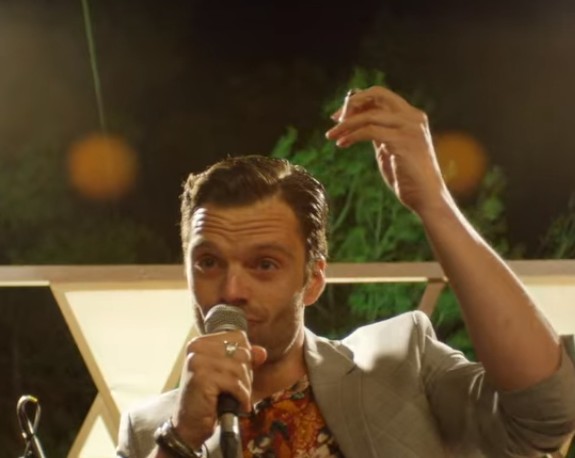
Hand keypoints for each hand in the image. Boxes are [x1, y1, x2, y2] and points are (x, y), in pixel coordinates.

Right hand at [172, 331, 266, 447]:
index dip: (246, 356)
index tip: (239, 374)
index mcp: (202, 342)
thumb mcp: (229, 374)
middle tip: (239, 389)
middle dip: (246, 374)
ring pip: (239, 368)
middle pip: (241, 352)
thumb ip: (245, 360)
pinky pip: (234, 383)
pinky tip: (238, 405)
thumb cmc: (210, 397)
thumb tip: (262, 352)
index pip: (238, 337)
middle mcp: (197, 347)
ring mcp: (198, 361)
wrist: (190, 424)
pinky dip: (241, 397)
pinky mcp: (201, 377)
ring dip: (244, 387)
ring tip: (238, 398)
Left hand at [326, 86, 448, 214]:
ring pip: (369, 115)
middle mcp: (412, 117)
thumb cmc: (406, 175)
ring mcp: (409, 128)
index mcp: (411, 115)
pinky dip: (352, 136)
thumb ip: (378, 130)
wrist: (425, 196)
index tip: (339, 116)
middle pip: (377, 94)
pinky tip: (342, 144)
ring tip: (331, 136)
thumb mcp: (389, 146)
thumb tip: (357, 119)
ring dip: (346, 124)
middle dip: (352, 104)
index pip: (380, 95)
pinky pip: (370, 131)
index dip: (358, 101)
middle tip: (334, 119)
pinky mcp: (402, 142)